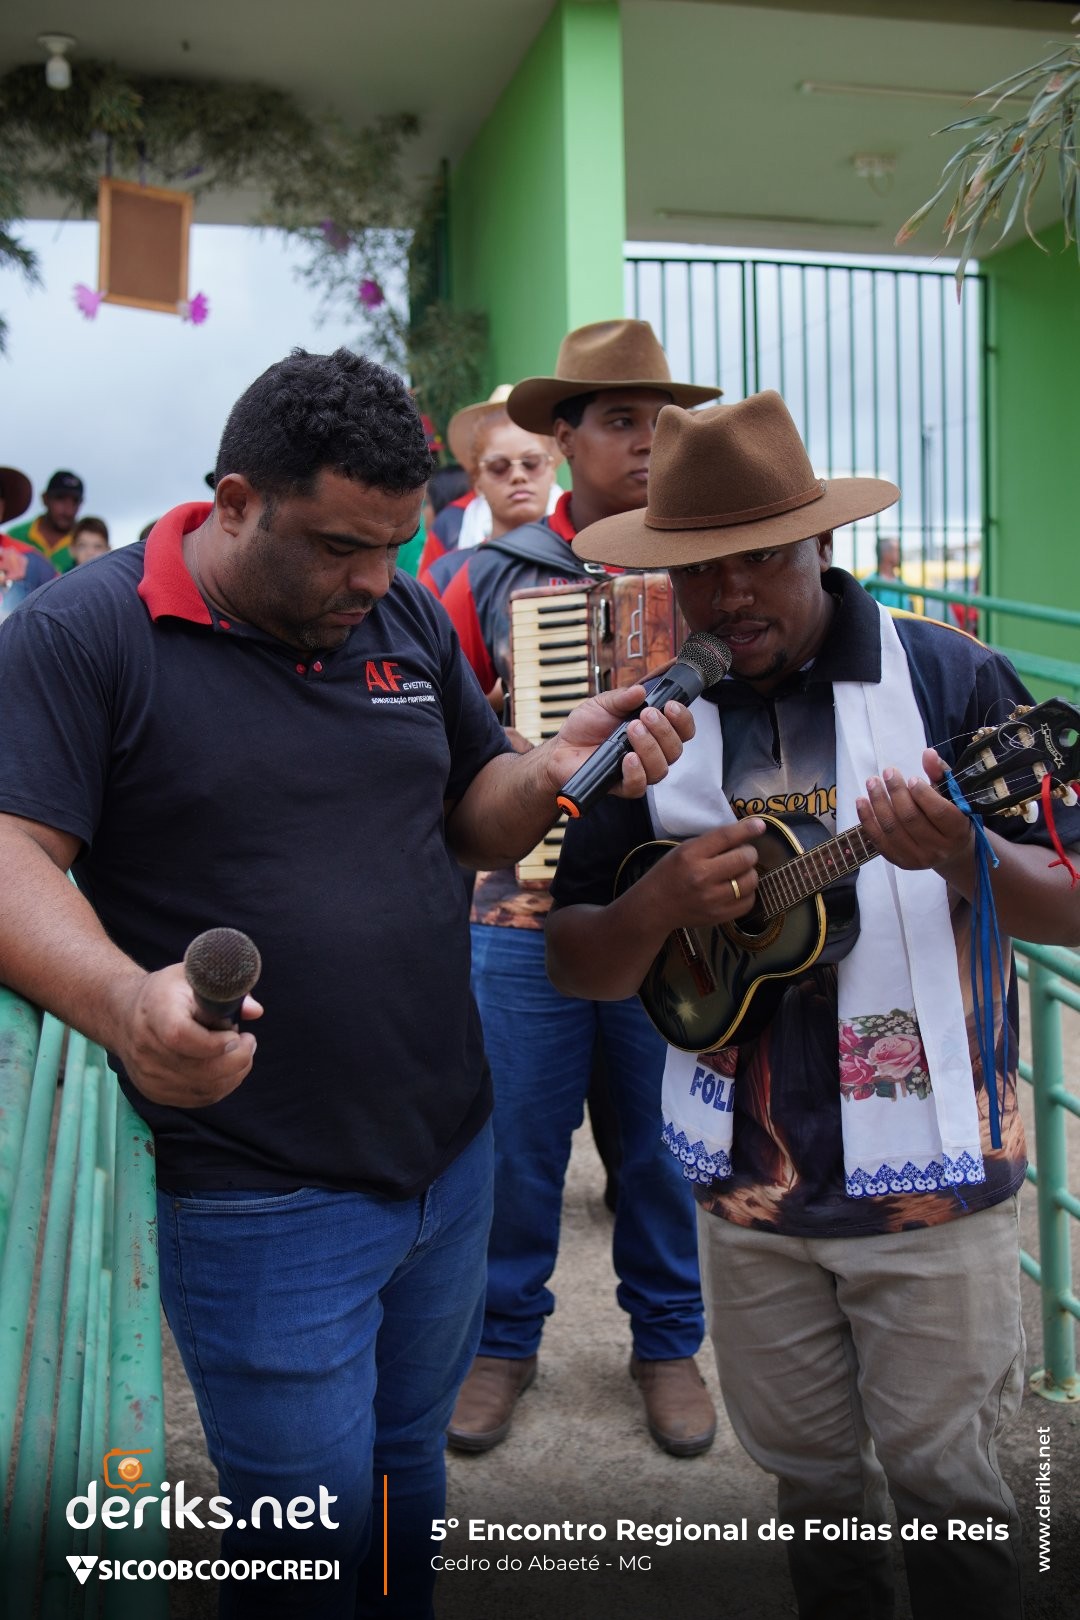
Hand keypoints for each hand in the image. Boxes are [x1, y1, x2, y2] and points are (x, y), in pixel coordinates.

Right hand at [115, 964, 263, 1107]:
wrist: (124, 1016)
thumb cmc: (166, 993)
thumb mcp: (192, 976)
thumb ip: (225, 990)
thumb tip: (255, 1011)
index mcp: (155, 1012)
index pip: (181, 1036)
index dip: (214, 1042)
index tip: (236, 1034)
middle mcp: (146, 1047)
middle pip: (199, 1069)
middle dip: (237, 1059)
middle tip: (249, 1042)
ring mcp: (149, 1074)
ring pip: (204, 1088)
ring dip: (234, 1074)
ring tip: (242, 1052)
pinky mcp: (155, 1092)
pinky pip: (198, 1098)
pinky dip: (221, 1086)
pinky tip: (228, 1068)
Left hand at [548, 685, 695, 799]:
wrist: (561, 747)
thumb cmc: (586, 726)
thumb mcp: (604, 703)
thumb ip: (623, 698)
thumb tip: (641, 691)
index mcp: (654, 732)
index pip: (682, 731)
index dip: (682, 720)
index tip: (670, 706)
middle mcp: (651, 754)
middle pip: (675, 750)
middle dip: (664, 730)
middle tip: (645, 715)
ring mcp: (639, 771)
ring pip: (660, 768)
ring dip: (650, 747)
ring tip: (632, 729)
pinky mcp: (622, 787)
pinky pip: (639, 786)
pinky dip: (636, 771)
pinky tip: (628, 757)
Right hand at [643, 820, 764, 929]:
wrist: (654, 907)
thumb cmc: (669, 873)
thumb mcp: (683, 850)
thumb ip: (711, 843)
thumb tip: (744, 833)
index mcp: (690, 855)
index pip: (726, 837)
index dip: (747, 829)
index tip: (760, 825)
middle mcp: (702, 876)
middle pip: (744, 858)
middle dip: (748, 853)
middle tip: (742, 854)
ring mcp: (712, 899)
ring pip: (750, 880)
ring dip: (749, 873)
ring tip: (739, 872)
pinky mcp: (719, 916)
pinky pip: (748, 902)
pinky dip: (748, 893)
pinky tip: (737, 890)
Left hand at [855, 748, 974, 875]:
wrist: (951, 851)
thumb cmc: (951, 815)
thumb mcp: (952, 794)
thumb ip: (940, 774)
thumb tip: (928, 753)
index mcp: (957, 831)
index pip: (938, 812)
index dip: (923, 794)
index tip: (911, 778)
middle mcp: (938, 849)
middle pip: (911, 819)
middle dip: (896, 792)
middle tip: (887, 772)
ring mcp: (918, 858)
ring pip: (892, 829)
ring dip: (878, 802)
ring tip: (872, 782)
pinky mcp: (901, 862)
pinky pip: (879, 840)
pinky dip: (867, 819)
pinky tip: (862, 801)